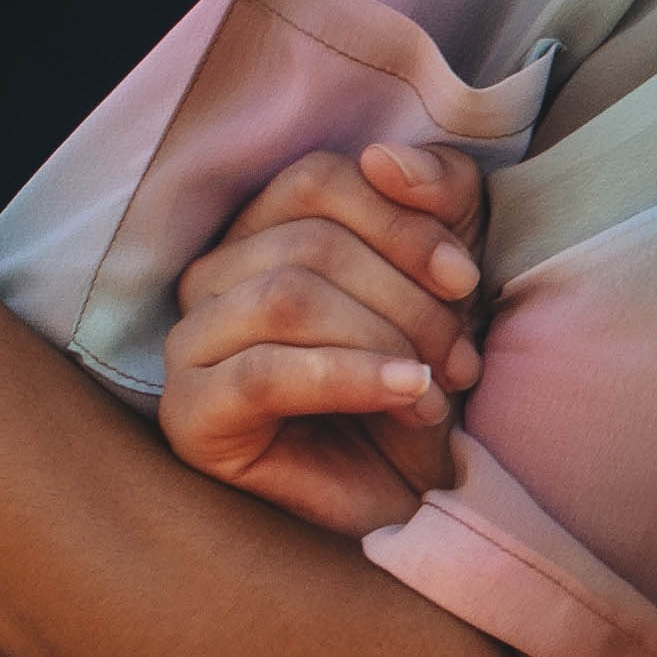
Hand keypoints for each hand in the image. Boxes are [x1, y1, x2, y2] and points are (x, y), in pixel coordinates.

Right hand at [162, 138, 489, 534]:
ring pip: (287, 298)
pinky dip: (350, 379)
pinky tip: (408, 398)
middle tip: (462, 357)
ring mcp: (191, 345)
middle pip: (309, 241)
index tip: (466, 280)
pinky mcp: (190, 414)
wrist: (413, 500)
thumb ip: (436, 193)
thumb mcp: (448, 269)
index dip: (403, 223)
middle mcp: (212, 278)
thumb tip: (386, 157)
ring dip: (385, 339)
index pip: (317, 181)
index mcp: (262, 230)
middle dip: (406, 298)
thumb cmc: (421, 382)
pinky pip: (263, 373)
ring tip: (435, 388)